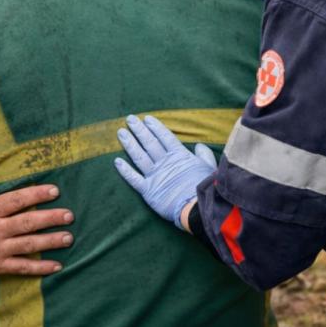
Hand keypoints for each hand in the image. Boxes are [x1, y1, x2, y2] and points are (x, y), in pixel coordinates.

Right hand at [0, 152, 73, 282]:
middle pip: (28, 222)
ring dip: (51, 241)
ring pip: (29, 244)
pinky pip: (22, 267)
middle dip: (50, 218)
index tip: (54, 190)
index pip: (15, 200)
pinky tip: (56, 266)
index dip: (36, 194)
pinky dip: (40, 267)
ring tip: (68, 238)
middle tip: (69, 215)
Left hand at [113, 115, 216, 229]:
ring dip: (130, 144)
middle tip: (130, 119)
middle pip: (149, 143)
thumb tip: (200, 146)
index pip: (165, 137)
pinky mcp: (148, 190)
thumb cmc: (205, 188)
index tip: (147, 118)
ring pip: (139, 157)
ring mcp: (155, 176)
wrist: (197, 207)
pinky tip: (117, 162)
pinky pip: (134, 179)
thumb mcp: (208, 168)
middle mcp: (164, 163)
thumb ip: (204, 155)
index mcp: (179, 156)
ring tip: (121, 132)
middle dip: (139, 130)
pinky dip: (125, 171)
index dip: (156, 127)